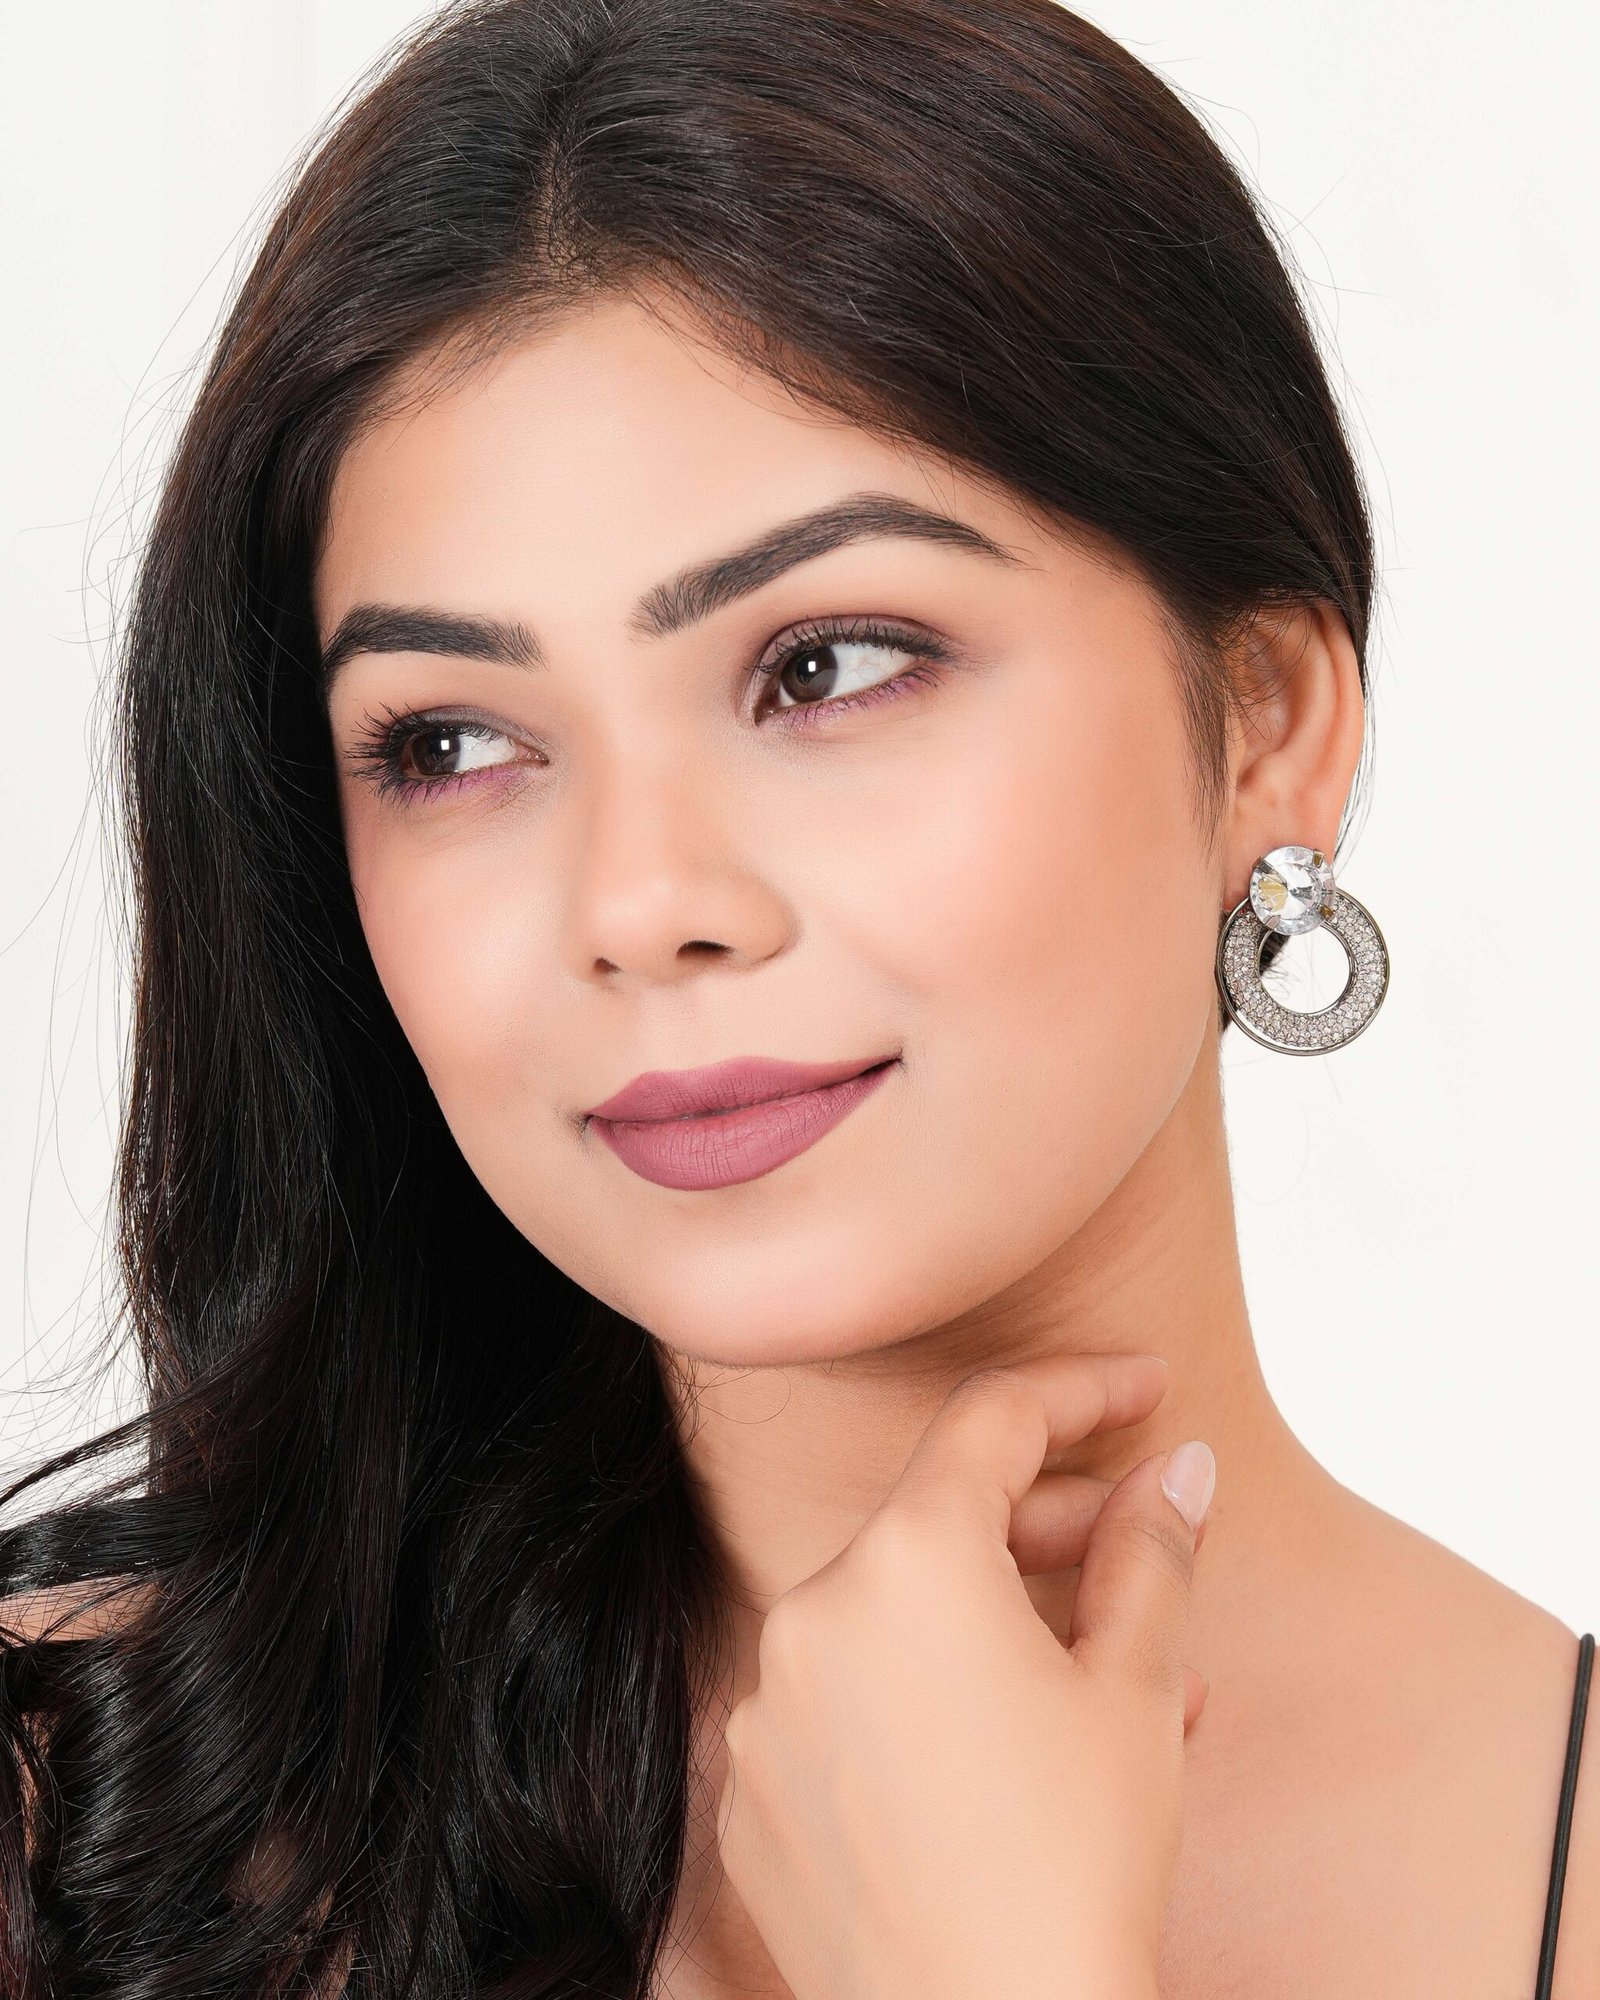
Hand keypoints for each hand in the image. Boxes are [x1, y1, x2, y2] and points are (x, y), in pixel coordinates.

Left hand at [713, 1351, 1211, 1999]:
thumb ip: (1149, 1553)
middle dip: (1050, 1520)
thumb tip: (1176, 1469)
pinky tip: (1009, 1751)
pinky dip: (925, 1702)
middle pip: (940, 1519)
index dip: (1081, 1390)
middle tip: (1141, 1539)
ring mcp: (767, 1705)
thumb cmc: (1073, 1873)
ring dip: (997, 1622)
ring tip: (1106, 1670)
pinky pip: (849, 1706)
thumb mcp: (1135, 1691)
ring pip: (897, 1619)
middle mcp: (811, 1611)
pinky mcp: (754, 1791)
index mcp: (904, 1560)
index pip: (996, 1420)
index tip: (1143, 1390)